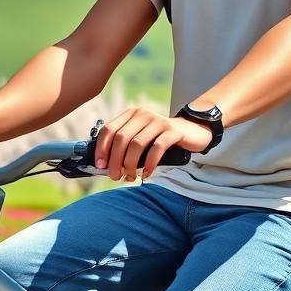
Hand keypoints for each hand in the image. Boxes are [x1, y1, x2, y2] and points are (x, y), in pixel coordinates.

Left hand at [93, 107, 212, 182]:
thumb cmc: (158, 139)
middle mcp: (142, 114)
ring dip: (130, 164)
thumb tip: (105, 166)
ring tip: (130, 177)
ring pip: (137, 144)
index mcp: (130, 114)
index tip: (100, 166)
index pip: (109, 130)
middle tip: (115, 176)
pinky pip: (156, 148)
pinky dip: (149, 164)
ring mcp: (158, 121)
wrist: (189, 131)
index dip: (101, 148)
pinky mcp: (172, 130)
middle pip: (121, 138)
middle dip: (115, 160)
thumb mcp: (139, 138)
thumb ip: (124, 146)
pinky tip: (147, 174)